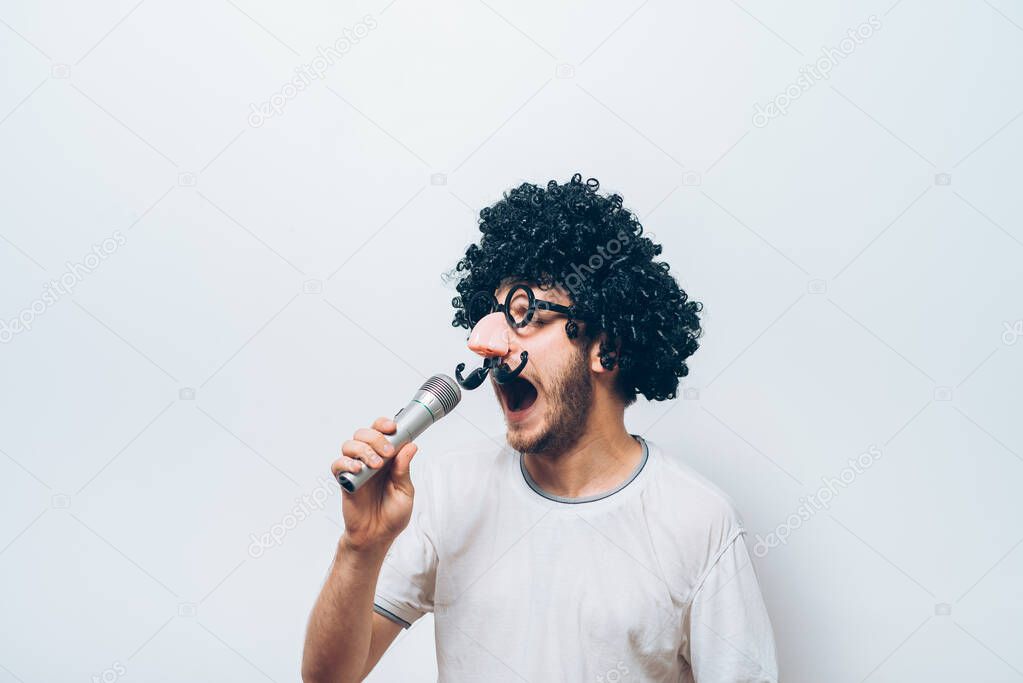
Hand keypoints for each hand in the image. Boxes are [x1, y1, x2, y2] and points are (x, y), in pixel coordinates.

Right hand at [332, 416, 418, 551]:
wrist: (377, 536)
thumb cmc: (392, 515)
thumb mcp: (405, 491)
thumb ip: (404, 469)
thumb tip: (410, 446)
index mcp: (387, 459)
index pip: (382, 432)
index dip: (384, 425)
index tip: (393, 428)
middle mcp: (370, 460)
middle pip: (364, 433)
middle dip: (376, 438)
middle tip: (387, 453)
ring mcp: (356, 469)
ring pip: (349, 444)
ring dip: (363, 449)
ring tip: (375, 465)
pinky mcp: (345, 481)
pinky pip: (337, 464)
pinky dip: (346, 462)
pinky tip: (358, 469)